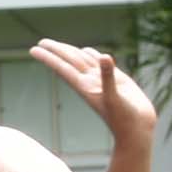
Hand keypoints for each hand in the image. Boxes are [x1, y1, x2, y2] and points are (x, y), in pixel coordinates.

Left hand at [32, 37, 154, 143]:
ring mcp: (102, 81)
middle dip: (56, 51)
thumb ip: (108, 77)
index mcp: (85, 87)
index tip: (34, 49)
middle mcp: (90, 82)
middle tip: (41, 42)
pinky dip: (92, 54)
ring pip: (83, 61)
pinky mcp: (116, 80)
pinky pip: (100, 63)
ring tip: (58, 46)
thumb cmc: (124, 118)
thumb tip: (104, 57)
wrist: (137, 129)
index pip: (62, 67)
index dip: (49, 57)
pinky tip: (87, 51)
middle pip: (69, 61)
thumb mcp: (114, 98)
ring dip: (71, 51)